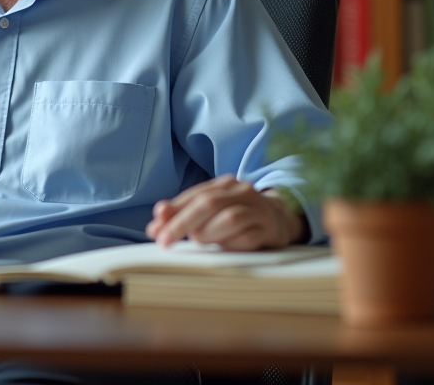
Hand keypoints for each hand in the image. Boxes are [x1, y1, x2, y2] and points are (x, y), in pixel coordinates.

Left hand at [144, 175, 307, 250]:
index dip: (172, 213)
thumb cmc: (235, 216)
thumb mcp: (210, 212)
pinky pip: (248, 238)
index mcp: (223, 184)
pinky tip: (223, 249)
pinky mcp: (268, 229)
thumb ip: (182, 216)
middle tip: (165, 241)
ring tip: (200, 241)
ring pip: (229, 218)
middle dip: (182, 223)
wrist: (279, 218)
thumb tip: (154, 227)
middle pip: (208, 204)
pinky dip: (230, 245)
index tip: (155, 231)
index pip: (193, 196)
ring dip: (208, 233)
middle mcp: (241, 191)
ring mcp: (257, 209)